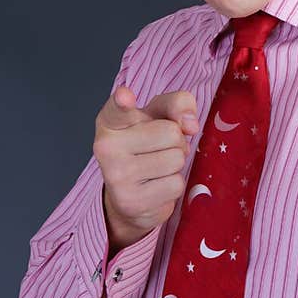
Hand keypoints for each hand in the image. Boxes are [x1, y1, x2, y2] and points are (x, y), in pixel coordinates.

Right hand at [93, 85, 199, 248]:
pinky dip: (173, 185)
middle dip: (176, 142)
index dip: (123, 101)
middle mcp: (106, 146)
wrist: (130, 196)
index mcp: (110, 121)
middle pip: (171, 132)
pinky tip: (156, 186)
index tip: (125, 96)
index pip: (118, 108)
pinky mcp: (131, 201)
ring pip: (176, 159)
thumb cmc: (147, 146)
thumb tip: (191, 124)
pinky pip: (175, 184)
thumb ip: (176, 105)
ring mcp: (117, 175)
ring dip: (176, 164)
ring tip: (158, 168)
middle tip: (159, 150)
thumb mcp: (158, 117)